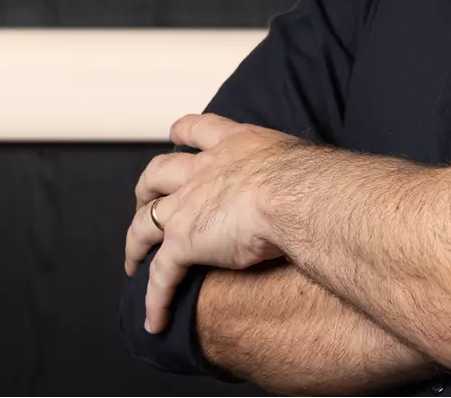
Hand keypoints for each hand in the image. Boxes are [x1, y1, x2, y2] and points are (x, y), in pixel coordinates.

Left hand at [123, 112, 306, 333]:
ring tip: (133, 263)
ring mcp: (188, 205)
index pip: (200, 129)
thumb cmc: (310, 180)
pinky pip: (162, 276)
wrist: (296, 194)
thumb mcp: (299, 162)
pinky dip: (155, 299)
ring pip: (145, 223)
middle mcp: (204, 170)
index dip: (183, 133)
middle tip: (143, 200)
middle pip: (157, 173)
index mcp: (234, 145)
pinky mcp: (184, 242)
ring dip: (135, 245)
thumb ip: (293, 171)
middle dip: (146, 188)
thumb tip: (316, 186)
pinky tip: (155, 321)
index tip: (174, 135)